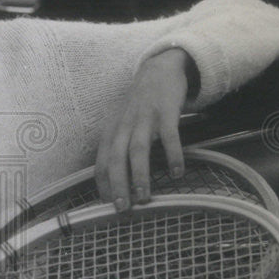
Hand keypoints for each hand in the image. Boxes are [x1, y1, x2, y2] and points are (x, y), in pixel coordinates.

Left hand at [95, 48, 194, 210]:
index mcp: (112, 130)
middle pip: (117, 157)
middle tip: (122, 208)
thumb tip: (117, 180)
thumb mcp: (121, 123)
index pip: (102, 161)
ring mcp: (145, 118)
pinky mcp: (166, 112)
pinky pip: (169, 136)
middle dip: (117, 184)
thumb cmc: (139, 105)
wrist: (158, 70)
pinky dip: (172, 155)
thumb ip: (118, 147)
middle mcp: (124, 125)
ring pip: (138, 149)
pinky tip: (177, 173)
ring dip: (140, 175)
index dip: (103, 183)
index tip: (107, 204)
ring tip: (144, 197)